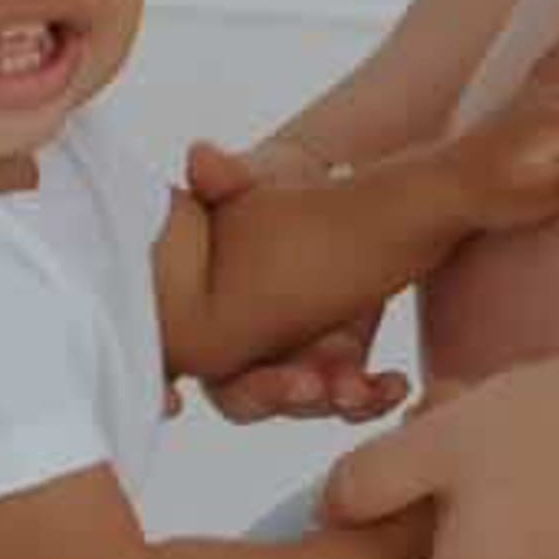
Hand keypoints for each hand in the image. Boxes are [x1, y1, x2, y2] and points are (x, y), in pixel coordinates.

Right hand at [185, 132, 410, 427]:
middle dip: (270, 394)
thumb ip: (230, 175)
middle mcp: (244, 345)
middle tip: (306, 386)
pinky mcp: (338, 364)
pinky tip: (395, 384)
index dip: (163, 389)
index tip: (178, 401)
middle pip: (240, 394)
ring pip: (301, 401)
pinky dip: (369, 397)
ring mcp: (293, 359)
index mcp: (206, 307)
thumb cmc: (284, 186)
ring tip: (358, 388)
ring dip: (327, 400)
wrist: (349, 193)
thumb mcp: (260, 177)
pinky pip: (348, 397)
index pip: (177, 358)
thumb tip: (200, 157)